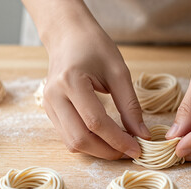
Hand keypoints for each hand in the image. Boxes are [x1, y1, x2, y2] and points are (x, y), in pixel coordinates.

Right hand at [42, 18, 149, 159]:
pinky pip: (68, 136)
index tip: (138, 149)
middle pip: (80, 139)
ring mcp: (48, 105)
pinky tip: (105, 137)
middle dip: (107, 151)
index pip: (96, 123)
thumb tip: (142, 135)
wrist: (68, 35)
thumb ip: (130, 106)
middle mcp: (54, 96)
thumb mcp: (118, 72)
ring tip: (119, 145)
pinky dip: (88, 142)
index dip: (118, 140)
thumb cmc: (94, 47)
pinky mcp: (49, 111)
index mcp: (71, 82)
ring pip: (72, 143)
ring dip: (97, 150)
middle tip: (129, 151)